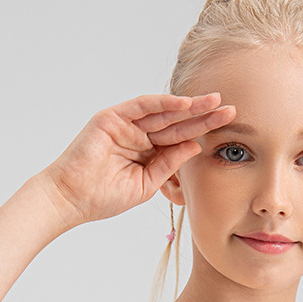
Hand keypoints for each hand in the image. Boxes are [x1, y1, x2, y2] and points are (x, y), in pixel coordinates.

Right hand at [37, 92, 234, 225]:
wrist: (72, 199)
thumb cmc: (103, 197)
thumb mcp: (146, 183)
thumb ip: (169, 164)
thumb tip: (194, 146)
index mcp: (147, 151)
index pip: (180, 138)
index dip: (203, 131)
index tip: (230, 128)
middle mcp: (138, 134)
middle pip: (177, 122)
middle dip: (203, 115)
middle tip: (231, 109)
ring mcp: (125, 124)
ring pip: (163, 112)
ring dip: (188, 106)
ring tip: (214, 101)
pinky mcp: (112, 118)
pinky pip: (141, 106)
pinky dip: (162, 103)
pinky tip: (184, 103)